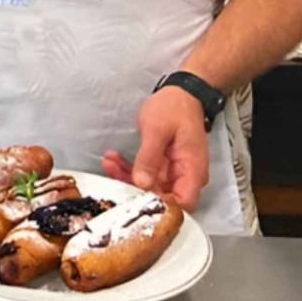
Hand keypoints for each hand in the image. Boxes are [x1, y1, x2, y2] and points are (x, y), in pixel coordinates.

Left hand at [101, 87, 209, 209]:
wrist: (181, 93)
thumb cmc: (174, 108)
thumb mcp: (157, 130)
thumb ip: (150, 157)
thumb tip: (142, 183)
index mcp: (192, 171)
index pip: (182, 204)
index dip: (160, 207)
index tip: (134, 197)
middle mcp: (187, 176)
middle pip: (163, 197)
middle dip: (134, 188)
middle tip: (112, 173)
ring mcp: (175, 172)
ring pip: (151, 186)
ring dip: (128, 177)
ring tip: (109, 162)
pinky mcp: (165, 166)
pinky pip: (148, 174)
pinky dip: (131, 169)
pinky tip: (115, 159)